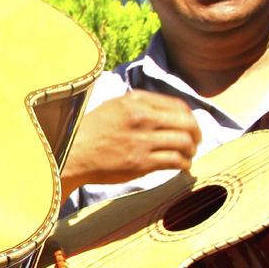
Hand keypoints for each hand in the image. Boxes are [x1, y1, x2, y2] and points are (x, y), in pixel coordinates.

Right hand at [60, 91, 199, 195]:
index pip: (178, 105)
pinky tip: (182, 166)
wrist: (72, 154)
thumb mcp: (115, 107)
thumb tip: (169, 113)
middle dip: (196, 133)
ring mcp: (142, 141)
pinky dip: (184, 164)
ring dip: (192, 150)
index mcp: (136, 101)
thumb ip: (141, 106)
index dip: (190, 116)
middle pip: (186, 123)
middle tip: (196, 141)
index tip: (191, 125)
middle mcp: (141, 118)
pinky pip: (174, 161)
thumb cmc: (92, 131)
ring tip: (189, 155)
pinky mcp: (140, 162)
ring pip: (184, 142)